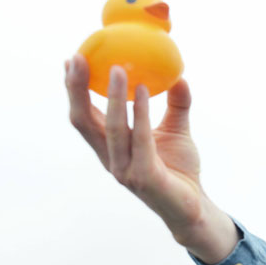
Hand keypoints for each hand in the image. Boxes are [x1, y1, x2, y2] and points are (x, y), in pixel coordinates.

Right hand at [64, 54, 237, 262]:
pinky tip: (141, 89)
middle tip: (77, 58)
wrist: (193, 206)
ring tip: (116, 68)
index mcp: (111, 148)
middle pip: (83, 121)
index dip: (75, 90)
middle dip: (76, 89)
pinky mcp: (144, 177)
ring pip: (110, 129)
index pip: (85, 116)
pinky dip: (139, 112)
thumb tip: (180, 75)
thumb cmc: (180, 170)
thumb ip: (176, 104)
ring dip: (111, 97)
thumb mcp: (176, 130)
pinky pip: (140, 139)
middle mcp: (111, 159)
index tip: (72, 60)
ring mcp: (124, 170)